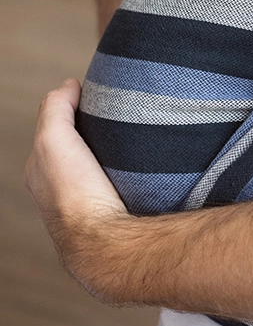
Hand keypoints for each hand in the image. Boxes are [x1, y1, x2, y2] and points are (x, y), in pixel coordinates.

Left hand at [24, 79, 127, 293]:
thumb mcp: (53, 139)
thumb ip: (56, 108)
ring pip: (98, 163)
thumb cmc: (75, 194)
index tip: (91, 94)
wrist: (105, 240)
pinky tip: (139, 162)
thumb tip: (69, 84)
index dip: (70, 107)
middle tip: (115, 111)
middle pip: (76, 146)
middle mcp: (59, 187)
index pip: (53, 128)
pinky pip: (116, 179)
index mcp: (40, 170)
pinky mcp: (111, 208)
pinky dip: (124, 166)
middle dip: (91, 128)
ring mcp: (86, 199)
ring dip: (111, 149)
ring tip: (131, 134)